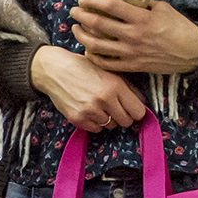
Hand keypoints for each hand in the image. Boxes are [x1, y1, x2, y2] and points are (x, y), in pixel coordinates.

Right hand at [30, 47, 146, 131]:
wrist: (55, 70)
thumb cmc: (83, 68)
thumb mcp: (109, 71)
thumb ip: (128, 87)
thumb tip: (142, 103)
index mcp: (115, 86)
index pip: (138, 112)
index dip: (136, 112)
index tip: (132, 109)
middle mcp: (104, 99)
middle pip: (126, 122)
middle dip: (123, 116)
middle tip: (116, 108)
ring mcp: (90, 110)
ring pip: (111, 126)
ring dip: (108, 119)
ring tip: (99, 106)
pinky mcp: (77, 118)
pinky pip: (96, 129)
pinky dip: (95, 122)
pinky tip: (89, 110)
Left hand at [68, 0, 197, 74]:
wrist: (193, 52)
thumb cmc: (179, 27)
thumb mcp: (163, 8)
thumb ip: (142, 5)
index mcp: (142, 18)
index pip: (111, 6)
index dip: (93, 1)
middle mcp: (134, 36)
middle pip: (99, 25)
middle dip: (81, 16)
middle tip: (74, 11)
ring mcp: (131, 53)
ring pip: (98, 46)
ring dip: (82, 36)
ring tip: (76, 29)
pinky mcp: (133, 66)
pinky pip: (107, 64)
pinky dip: (94, 57)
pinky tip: (88, 49)